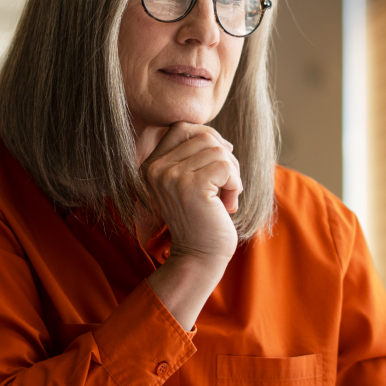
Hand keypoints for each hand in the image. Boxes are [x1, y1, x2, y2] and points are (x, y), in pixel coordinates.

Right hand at [141, 122, 242, 265]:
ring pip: (218, 151)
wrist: (199, 258)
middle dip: (225, 159)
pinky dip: (235, 184)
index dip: (207, 136)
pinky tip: (228, 205)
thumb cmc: (201, 220)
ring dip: (232, 175)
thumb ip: (194, 158)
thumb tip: (220, 138)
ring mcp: (171, 177)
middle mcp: (155, 169)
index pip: (181, 128)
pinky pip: (226, 167)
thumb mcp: (190, 184)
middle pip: (204, 137)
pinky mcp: (191, 186)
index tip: (222, 160)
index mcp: (150, 166)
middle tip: (226, 186)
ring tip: (226, 199)